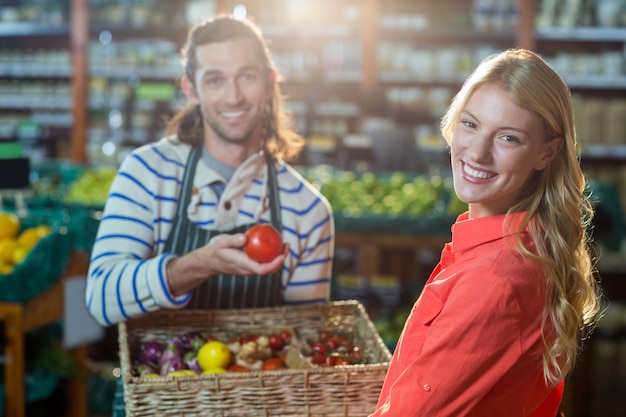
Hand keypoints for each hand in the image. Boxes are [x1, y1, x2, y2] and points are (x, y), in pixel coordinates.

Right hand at [166, 233, 288, 295]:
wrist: (208, 261)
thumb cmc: (214, 250)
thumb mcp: (221, 242)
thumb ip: (233, 240)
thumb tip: (246, 238)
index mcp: (242, 264)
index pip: (262, 269)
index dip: (274, 264)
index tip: (282, 255)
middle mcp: (247, 269)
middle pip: (268, 269)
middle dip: (281, 259)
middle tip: (286, 245)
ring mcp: (248, 268)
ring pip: (267, 266)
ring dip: (277, 256)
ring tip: (284, 243)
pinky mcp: (248, 265)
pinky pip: (262, 261)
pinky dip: (269, 254)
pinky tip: (273, 243)